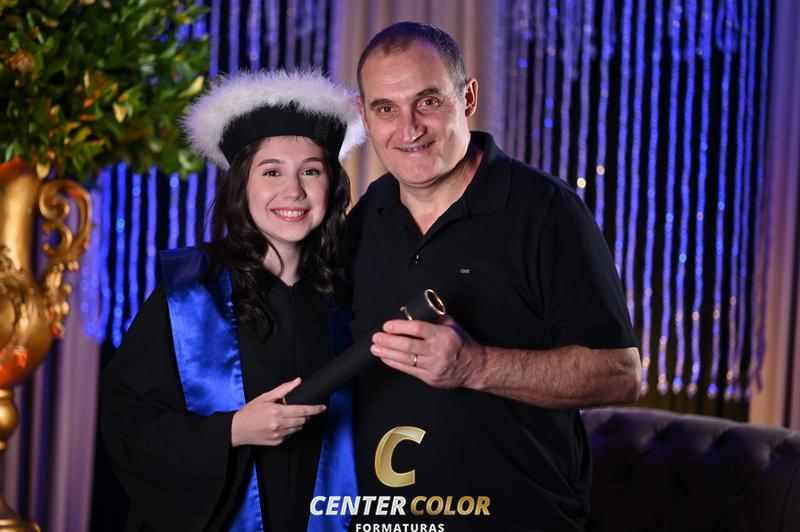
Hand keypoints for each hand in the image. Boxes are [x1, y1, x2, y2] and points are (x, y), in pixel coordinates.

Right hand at [231, 378, 325, 446]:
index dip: (315, 409)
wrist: (238, 429)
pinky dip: (291, 429)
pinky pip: (291, 435)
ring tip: (289, 416)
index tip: (323, 407)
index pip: (303, 410)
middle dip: (307, 415)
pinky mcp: (277, 442)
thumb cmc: (251, 412)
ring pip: (298, 428)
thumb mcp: (265, 397)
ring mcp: (279, 435)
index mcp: (277, 412)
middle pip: (303, 421)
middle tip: (302, 409)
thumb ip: (283, 389)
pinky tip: (283, 424)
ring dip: (299, 422)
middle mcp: (279, 425)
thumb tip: (298, 381)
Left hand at [370, 315, 486, 388]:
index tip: (387, 325)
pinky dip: (395, 363)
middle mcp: (438, 351)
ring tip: (375, 348)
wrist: (474, 367)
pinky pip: (409, 370)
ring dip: (387, 353)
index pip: (418, 329)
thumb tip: (409, 311)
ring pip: (406, 359)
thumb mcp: (451, 325)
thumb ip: (433, 317)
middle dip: (388, 341)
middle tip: (376, 337)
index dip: (400, 327)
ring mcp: (433, 366)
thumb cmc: (461, 343)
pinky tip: (386, 358)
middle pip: (408, 346)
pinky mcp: (430, 378)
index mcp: (443, 335)